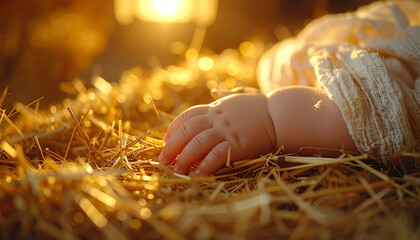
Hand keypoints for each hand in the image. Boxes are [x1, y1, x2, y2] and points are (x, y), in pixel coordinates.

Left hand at [158, 93, 276, 175]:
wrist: (280, 115)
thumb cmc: (260, 108)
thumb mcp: (240, 97)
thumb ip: (225, 96)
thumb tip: (215, 90)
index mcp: (216, 108)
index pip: (188, 116)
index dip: (174, 128)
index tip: (166, 140)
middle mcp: (218, 118)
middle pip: (187, 130)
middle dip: (172, 146)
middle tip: (162, 160)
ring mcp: (227, 130)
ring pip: (198, 143)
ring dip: (185, 158)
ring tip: (176, 170)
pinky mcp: (238, 143)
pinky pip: (217, 154)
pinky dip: (206, 164)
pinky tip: (198, 173)